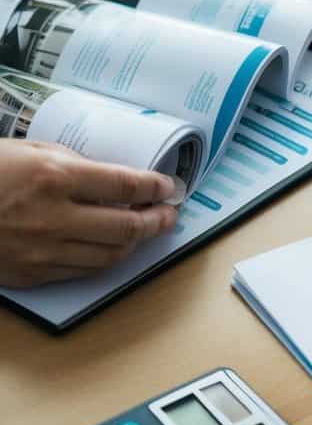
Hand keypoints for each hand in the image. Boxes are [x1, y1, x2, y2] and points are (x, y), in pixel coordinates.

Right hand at [0, 141, 178, 287]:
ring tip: (147, 230)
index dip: (155, 187)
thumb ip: (73, 164)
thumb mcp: (30, 150)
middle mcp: (53, 218)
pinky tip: (113, 247)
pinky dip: (105, 259)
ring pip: (110, 255)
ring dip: (136, 243)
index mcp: (55, 177)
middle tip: (169, 213)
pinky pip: (83, 271)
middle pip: (127, 226)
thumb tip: (113, 178)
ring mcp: (42, 251)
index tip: (169, 187)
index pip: (125, 184)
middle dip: (157, 220)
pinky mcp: (31, 275)